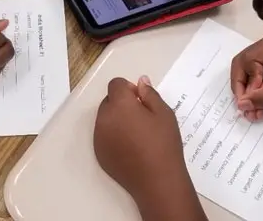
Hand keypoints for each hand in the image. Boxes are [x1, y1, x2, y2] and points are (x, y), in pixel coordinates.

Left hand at [94, 77, 194, 209]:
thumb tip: (140, 82)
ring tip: (137, 135)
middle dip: (121, 104)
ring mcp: (99, 137)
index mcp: (119, 105)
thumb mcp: (164, 113)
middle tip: (142, 118)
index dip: (128, 89)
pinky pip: (103, 135)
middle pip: (108, 101)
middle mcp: (104, 118)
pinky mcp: (99, 153)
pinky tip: (131, 148)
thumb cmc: (164, 144)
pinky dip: (113, 136)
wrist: (157, 181)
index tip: (142, 101)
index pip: (115, 84)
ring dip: (116, 119)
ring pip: (104, 118)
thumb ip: (149, 94)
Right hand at [231, 31, 262, 120]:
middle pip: (245, 68)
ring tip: (253, 115)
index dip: (246, 81)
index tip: (251, 99)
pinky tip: (260, 111)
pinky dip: (259, 98)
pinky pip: (262, 86)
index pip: (246, 60)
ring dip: (251, 97)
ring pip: (252, 79)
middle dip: (244, 90)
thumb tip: (241, 105)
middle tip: (246, 110)